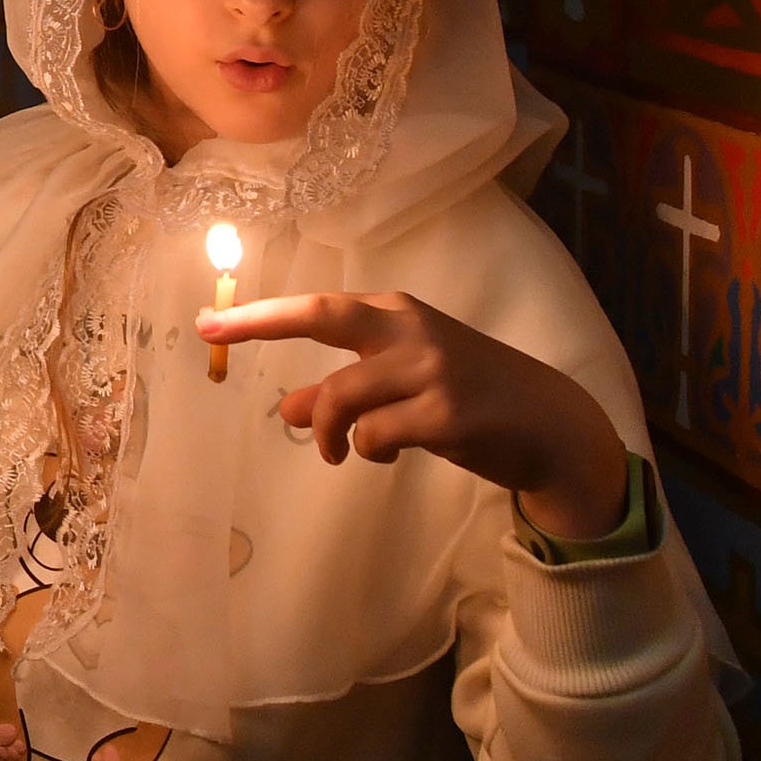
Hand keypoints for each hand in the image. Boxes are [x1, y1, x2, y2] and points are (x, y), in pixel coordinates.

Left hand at [196, 291, 631, 538]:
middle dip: (262, 321)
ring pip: (340, 396)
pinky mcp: (446, 413)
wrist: (553, 426)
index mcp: (398, 314)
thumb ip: (350, 388)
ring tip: (341, 451)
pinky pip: (374, 436)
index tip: (207, 321)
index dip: (261, 313)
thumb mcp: (406, 383)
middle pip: (323, 317)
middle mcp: (410, 330)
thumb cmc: (472, 396)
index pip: (319, 307)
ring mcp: (430, 369)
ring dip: (329, 432)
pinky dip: (368, 450)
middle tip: (212, 333)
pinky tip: (389, 453)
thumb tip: (288, 408)